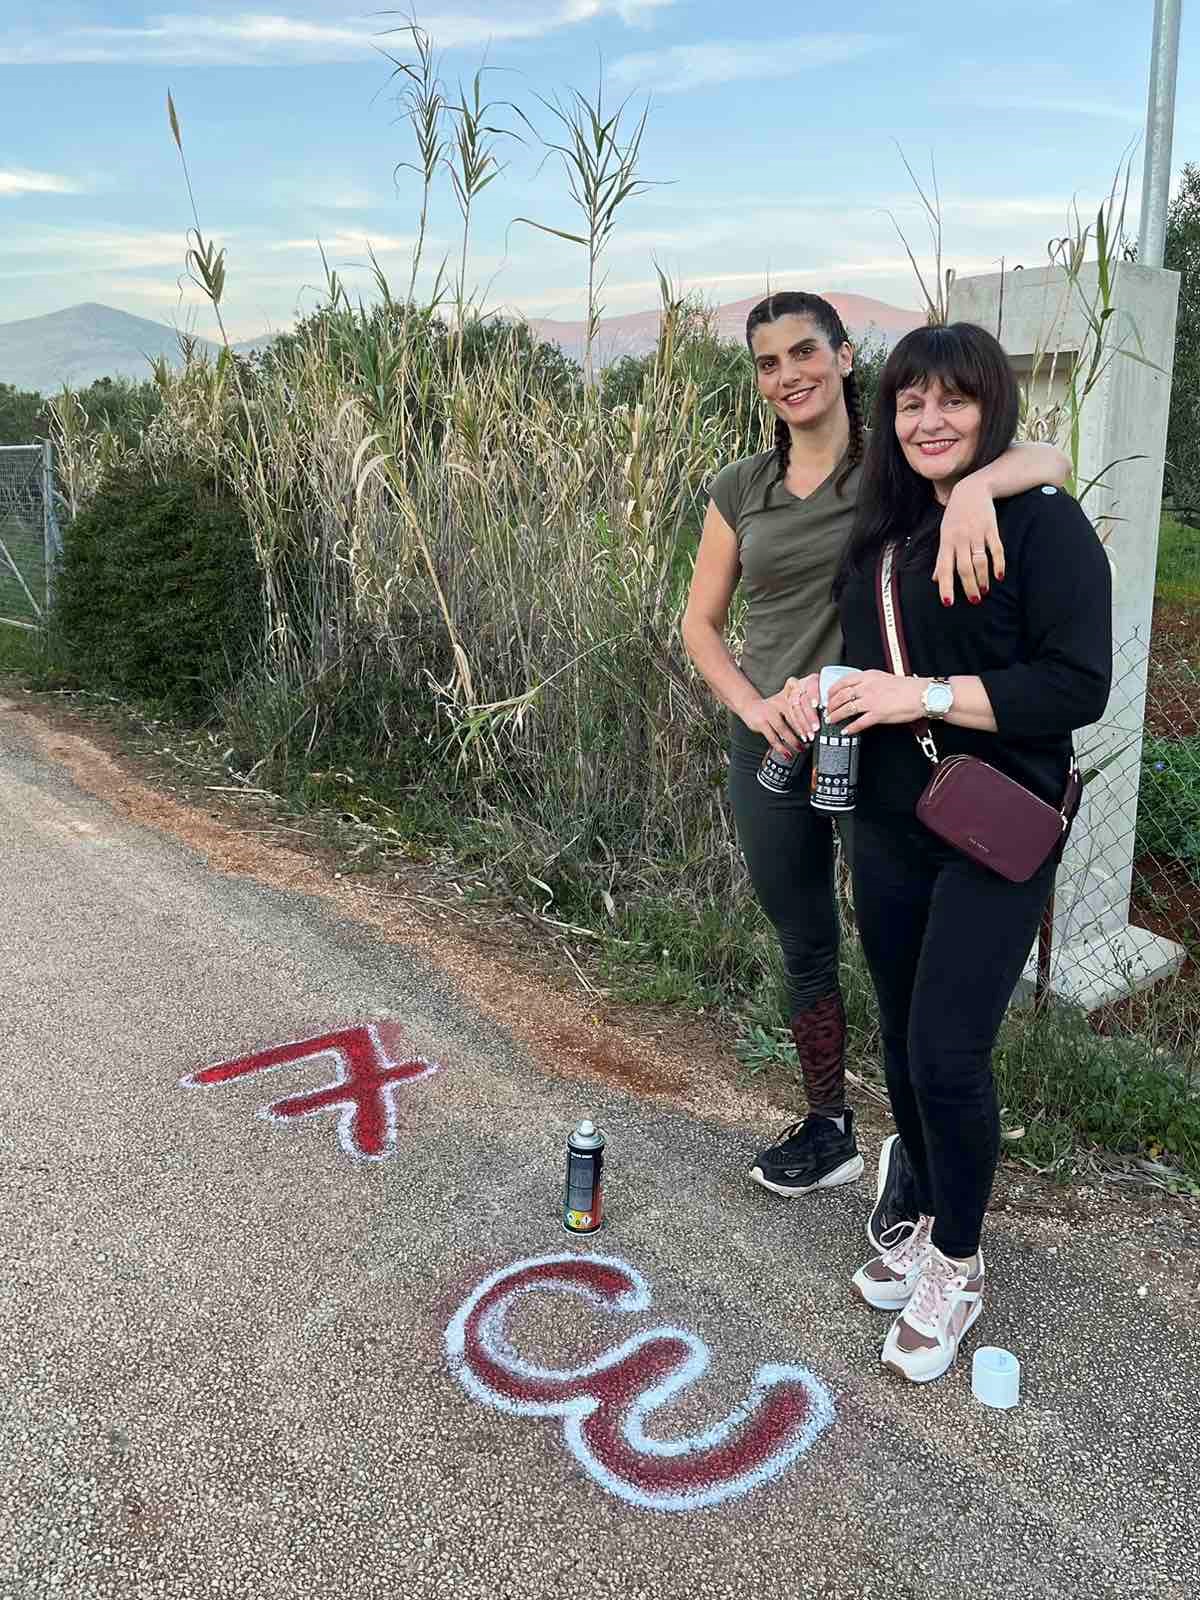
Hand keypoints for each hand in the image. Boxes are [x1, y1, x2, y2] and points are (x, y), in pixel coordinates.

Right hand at [741, 674, 820, 756]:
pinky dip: (781, 748)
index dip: (810, 718)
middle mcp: (778, 703)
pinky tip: (787, 753)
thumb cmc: (771, 707)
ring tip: (801, 748)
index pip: (801, 706)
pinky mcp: (761, 723)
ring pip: (784, 729)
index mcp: (787, 696)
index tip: (816, 728)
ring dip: (794, 741)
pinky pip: (773, 738)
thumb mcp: (785, 701)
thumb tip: (814, 724)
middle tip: (811, 739)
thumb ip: (798, 708)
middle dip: (805, 730)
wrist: (749, 705)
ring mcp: (768, 713)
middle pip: (794, 717)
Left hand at [825, 670, 924, 734]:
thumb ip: (870, 682)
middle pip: (842, 696)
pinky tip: (846, 731)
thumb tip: (860, 688)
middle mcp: (868, 687)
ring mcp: (872, 701)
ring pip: (847, 709)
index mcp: (869, 676)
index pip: (844, 681)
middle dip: (831, 705)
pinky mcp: (878, 714)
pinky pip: (859, 723)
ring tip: (831, 721)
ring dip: (836, 716)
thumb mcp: (885, 678)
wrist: (921, 694)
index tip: (828, 695)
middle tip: (827, 711)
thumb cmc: (907, 687)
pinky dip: (851, 728)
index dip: (832, 690)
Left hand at [936, 476, 1006, 605]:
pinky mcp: (991, 528)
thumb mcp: (944, 534)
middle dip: (968, 586)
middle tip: (974, 600)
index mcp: (946, 542)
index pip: (944, 567)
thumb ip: (942, 557)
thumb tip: (935, 579)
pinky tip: (999, 576)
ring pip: (979, 561)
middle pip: (963, 568)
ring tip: (984, 591)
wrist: (972, 490)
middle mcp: (960, 539)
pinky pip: (996, 549)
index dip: (945, 586)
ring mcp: (976, 534)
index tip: (948, 603)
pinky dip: (998, 564)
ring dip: (982, 578)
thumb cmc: (955, 516)